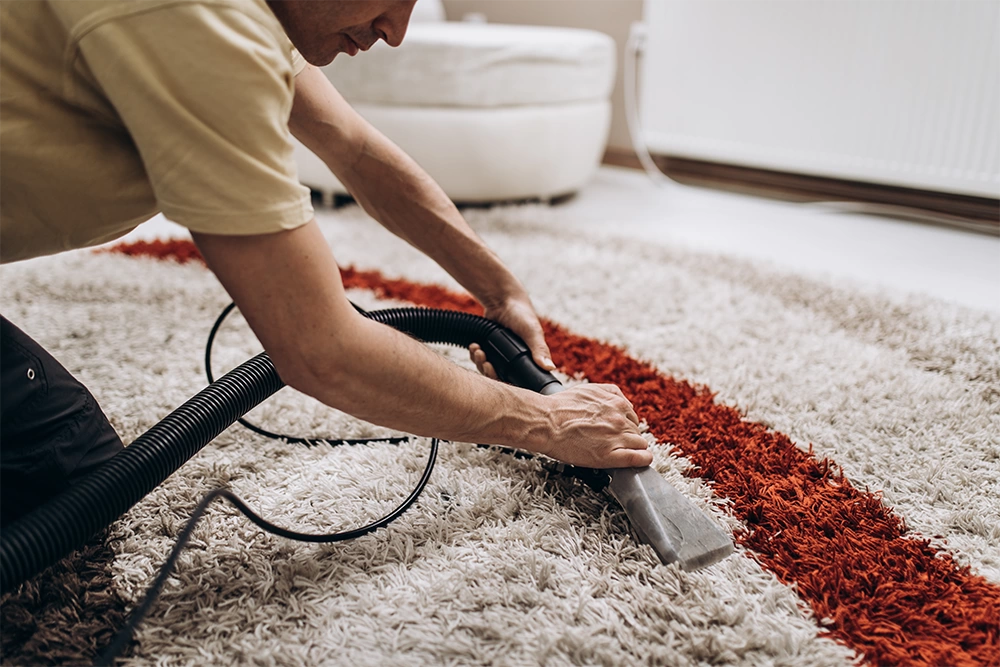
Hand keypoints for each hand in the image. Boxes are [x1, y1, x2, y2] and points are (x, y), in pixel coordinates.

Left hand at [469, 293, 554, 379]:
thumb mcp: (532, 331)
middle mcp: (514, 361)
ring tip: (478, 351)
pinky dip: (475, 355)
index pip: (518, 382)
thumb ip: (539, 349)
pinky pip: (479, 359)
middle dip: (489, 372)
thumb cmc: (522, 314)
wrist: (503, 300)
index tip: (496, 375)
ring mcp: (500, 355)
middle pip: (499, 378)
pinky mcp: (489, 349)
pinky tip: (475, 346)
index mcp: (528, 361)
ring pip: (487, 370)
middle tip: (485, 363)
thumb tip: (550, 368)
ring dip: (480, 362)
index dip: (506, 383)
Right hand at [537, 383, 652, 468]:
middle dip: (627, 436)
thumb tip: (624, 403)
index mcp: (616, 403)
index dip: (625, 425)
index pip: (632, 417)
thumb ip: (611, 393)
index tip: (619, 431)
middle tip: (612, 442)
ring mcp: (617, 437)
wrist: (545, 423)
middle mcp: (620, 419)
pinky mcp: (610, 455)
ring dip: (632, 448)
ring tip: (619, 452)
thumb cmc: (560, 408)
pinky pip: (638, 458)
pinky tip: (641, 461)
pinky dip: (642, 460)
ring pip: (640, 444)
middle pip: (636, 431)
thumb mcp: (589, 390)